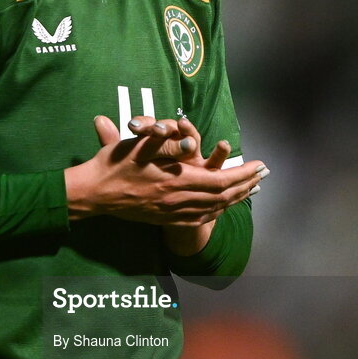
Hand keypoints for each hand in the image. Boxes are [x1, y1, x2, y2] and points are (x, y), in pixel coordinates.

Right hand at [64, 114, 268, 228]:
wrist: (93, 194)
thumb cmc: (112, 165)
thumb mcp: (138, 147)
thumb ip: (164, 142)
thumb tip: (189, 140)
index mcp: (175, 181)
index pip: (219, 181)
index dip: (242, 174)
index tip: (259, 166)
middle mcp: (177, 200)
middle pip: (221, 197)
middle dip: (245, 185)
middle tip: (263, 176)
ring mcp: (171, 212)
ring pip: (212, 209)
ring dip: (234, 198)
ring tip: (251, 189)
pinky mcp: (164, 218)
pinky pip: (198, 218)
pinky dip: (216, 211)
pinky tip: (222, 207)